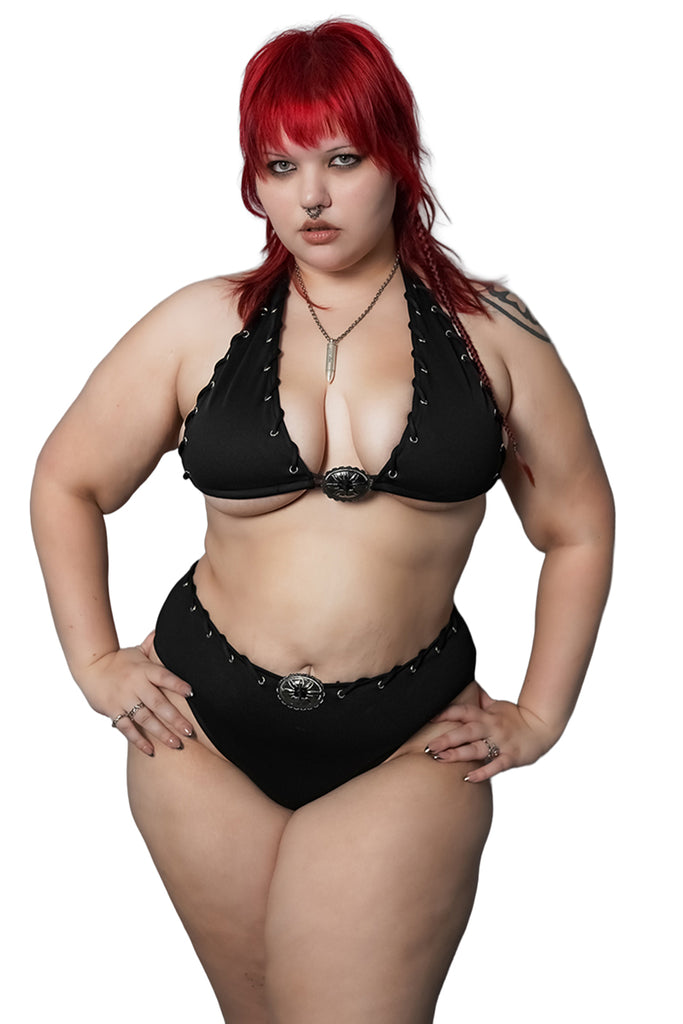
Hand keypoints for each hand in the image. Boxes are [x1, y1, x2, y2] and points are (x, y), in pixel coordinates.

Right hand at [78, 632, 194, 756]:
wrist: (91, 667)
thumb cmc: (119, 660)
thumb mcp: (137, 651)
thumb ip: (153, 645)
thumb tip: (165, 630)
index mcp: (144, 669)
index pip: (164, 676)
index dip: (177, 684)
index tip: (192, 693)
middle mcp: (135, 685)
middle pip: (158, 703)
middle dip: (175, 718)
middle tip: (190, 731)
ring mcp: (124, 700)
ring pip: (145, 719)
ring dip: (161, 733)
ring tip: (176, 744)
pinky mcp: (113, 711)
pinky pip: (127, 728)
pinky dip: (138, 740)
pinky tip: (151, 750)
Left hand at [425, 684, 557, 781]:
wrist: (542, 727)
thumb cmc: (515, 717)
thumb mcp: (496, 705)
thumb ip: (480, 700)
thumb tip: (468, 686)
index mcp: (486, 715)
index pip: (464, 711)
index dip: (446, 713)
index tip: (429, 718)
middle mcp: (492, 728)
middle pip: (466, 732)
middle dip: (447, 739)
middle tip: (429, 746)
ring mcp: (501, 743)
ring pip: (477, 749)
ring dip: (459, 754)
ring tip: (441, 759)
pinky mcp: (511, 757)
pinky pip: (495, 766)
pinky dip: (482, 772)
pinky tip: (468, 777)